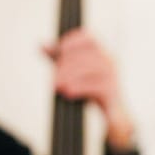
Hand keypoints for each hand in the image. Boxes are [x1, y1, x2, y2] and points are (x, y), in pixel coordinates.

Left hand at [45, 28, 134, 150]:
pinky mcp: (113, 91)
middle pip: (85, 54)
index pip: (88, 37)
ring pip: (89, 69)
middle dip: (66, 65)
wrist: (114, 117)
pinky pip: (95, 86)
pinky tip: (68, 93)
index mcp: (101, 53)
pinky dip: (80, 88)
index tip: (58, 51)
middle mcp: (109, 60)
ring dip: (70, 77)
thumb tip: (41, 44)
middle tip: (53, 78)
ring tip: (57, 86)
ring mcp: (113, 75)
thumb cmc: (93, 92)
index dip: (72, 41)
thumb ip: (59, 59)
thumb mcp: (74, 74)